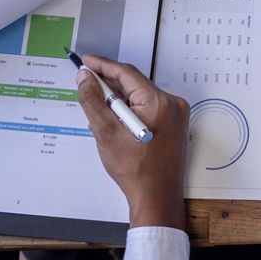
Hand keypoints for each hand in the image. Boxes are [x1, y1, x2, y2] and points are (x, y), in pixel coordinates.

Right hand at [76, 56, 188, 228]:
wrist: (156, 198)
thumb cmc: (135, 170)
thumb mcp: (106, 132)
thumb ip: (93, 100)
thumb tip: (85, 77)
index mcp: (159, 101)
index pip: (126, 73)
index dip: (103, 65)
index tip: (85, 61)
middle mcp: (172, 104)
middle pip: (134, 84)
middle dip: (108, 84)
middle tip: (85, 82)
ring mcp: (175, 115)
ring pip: (139, 98)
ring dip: (116, 100)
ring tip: (94, 108)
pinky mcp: (173, 126)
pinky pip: (147, 110)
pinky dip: (128, 112)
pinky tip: (111, 121)